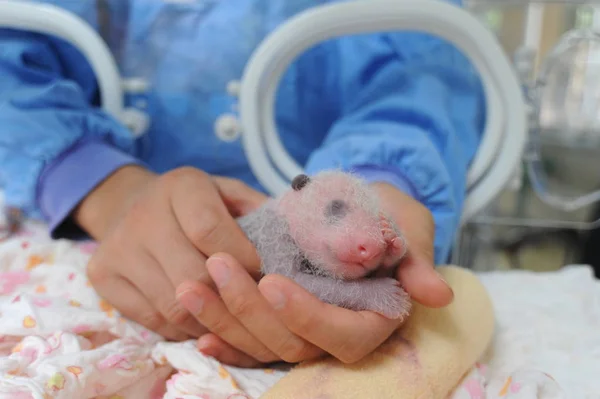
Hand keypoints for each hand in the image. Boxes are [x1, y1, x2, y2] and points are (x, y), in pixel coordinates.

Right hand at [78, 165, 266, 339]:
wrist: (129, 204)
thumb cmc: (195, 203)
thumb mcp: (229, 194)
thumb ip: (260, 213)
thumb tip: (297, 243)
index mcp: (180, 186)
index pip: (211, 230)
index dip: (245, 258)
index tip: (266, 273)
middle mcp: (142, 214)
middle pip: (192, 275)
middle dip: (231, 296)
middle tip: (255, 303)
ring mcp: (117, 248)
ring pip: (173, 306)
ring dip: (212, 319)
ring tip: (234, 315)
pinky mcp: (102, 277)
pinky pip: (153, 321)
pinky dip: (186, 329)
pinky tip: (204, 319)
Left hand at [176, 182, 452, 366]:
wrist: (355, 206)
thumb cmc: (385, 214)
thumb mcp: (406, 225)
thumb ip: (417, 259)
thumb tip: (436, 294)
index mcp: (374, 316)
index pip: (343, 335)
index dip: (308, 316)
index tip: (272, 282)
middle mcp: (336, 331)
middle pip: (294, 344)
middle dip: (250, 311)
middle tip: (216, 269)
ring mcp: (304, 328)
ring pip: (264, 342)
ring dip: (224, 320)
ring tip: (189, 288)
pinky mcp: (279, 321)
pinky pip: (249, 340)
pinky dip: (223, 337)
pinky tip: (193, 325)